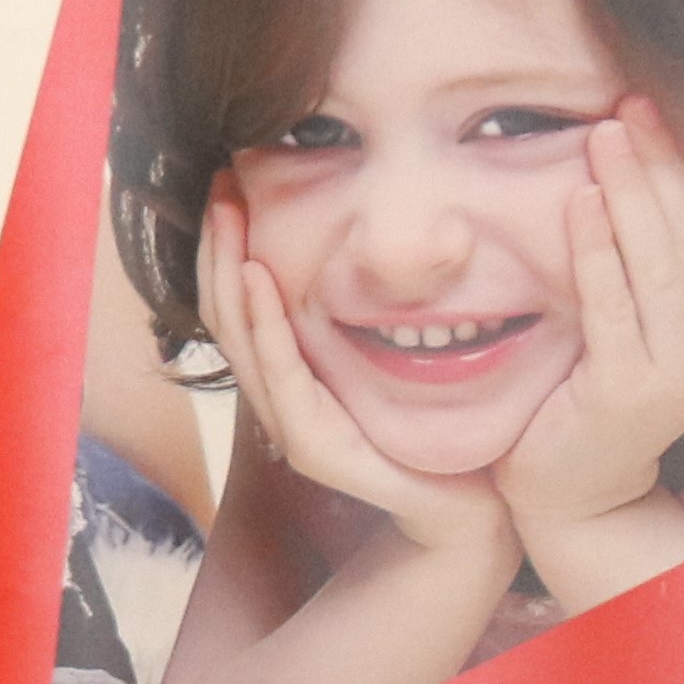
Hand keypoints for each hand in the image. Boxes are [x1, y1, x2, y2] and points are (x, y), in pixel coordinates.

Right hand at [205, 186, 516, 570]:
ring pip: (241, 340)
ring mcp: (293, 426)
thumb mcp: (388, 352)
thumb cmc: (431, 424)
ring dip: (228, 271)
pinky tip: (257, 275)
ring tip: (224, 215)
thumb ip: (360, 311)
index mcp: (291, 375)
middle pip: (226, 314)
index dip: (225, 245)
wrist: (467, 502)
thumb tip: (359, 235)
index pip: (239, 303)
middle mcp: (281, 399)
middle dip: (216, 246)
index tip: (227, 182)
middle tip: (217, 182)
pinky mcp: (314, 448)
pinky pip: (282, 376)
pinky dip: (264, 324)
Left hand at [496, 102, 683, 560]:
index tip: (659, 103)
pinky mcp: (629, 393)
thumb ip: (651, 265)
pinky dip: (598, 252)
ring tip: (603, 133)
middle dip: (661, 162)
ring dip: (632, 192)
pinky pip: (614, 307)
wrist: (572, 495)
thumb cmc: (591, 396)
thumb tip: (641, 169)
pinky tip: (580, 201)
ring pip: (660, 263)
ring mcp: (677, 374)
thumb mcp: (636, 324)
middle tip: (628, 102)